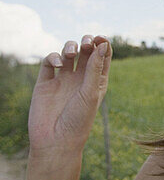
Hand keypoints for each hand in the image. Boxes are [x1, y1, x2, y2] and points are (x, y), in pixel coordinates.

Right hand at [28, 35, 111, 159]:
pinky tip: (59, 64)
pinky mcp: (45, 82)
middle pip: (85, 51)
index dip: (102, 44)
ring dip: (70, 47)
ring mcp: (62, 80)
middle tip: (86, 44)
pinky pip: (49, 62)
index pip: (102, 56)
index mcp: (96, 81)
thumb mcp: (90, 93)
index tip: (101, 39)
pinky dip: (54, 57)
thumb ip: (94, 68)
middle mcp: (80, 79)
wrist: (55, 141)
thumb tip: (102, 44)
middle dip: (87, 42)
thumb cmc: (78, 120)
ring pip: (68, 53)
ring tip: (72, 54)